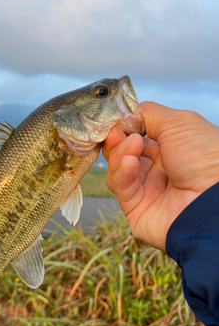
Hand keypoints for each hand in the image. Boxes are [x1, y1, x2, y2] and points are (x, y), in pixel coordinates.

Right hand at [103, 101, 218, 250]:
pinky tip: (131, 163)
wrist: (214, 198)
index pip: (137, 138)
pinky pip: (122, 189)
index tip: (116, 121)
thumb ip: (148, 114)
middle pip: (124, 154)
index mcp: (172, 151)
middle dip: (119, 142)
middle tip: (117, 133)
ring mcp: (148, 192)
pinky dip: (122, 173)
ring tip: (132, 146)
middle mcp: (159, 171)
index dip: (124, 129)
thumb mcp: (179, 123)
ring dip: (120, 155)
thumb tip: (125, 114)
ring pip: (119, 171)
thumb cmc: (206, 157)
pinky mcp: (137, 210)